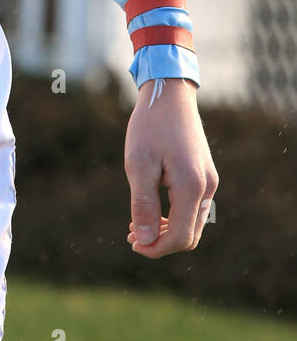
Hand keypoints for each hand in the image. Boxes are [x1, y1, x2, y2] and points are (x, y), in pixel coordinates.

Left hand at [124, 78, 217, 258]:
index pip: (179, 236)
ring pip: (193, 223)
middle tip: (131, 234)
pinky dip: (175, 215)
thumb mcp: (139, 164)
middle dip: (161, 242)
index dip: (155, 247)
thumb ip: (143, 205)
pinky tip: (152, 208)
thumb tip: (145, 241)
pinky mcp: (206, 174)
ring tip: (137, 224)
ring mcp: (210, 180)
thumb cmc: (150, 126)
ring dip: (167, 230)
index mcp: (192, 186)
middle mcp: (207, 187)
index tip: (131, 242)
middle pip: (190, 235)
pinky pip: (193, 208)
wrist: (169, 92)